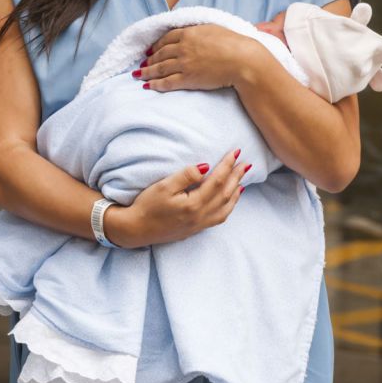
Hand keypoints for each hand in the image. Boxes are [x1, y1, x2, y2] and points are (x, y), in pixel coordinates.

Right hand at [102, 148, 248, 248]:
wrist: (136, 230)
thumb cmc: (147, 206)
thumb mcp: (163, 186)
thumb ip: (186, 175)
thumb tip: (206, 167)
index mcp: (194, 204)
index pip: (217, 181)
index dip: (228, 166)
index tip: (235, 153)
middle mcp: (201, 216)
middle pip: (226, 194)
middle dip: (236, 177)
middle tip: (245, 163)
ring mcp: (200, 224)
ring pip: (226, 208)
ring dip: (236, 192)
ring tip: (242, 179)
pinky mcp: (196, 229)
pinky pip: (220, 217)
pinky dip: (229, 206)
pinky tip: (231, 199)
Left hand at [137, 25, 258, 91]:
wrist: (241, 60)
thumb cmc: (233, 42)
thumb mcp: (213, 28)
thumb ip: (198, 30)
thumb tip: (192, 32)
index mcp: (188, 33)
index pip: (166, 39)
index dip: (156, 45)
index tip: (150, 50)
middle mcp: (182, 48)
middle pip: (160, 54)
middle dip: (149, 59)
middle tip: (142, 63)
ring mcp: (184, 64)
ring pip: (160, 68)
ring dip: (147, 71)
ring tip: (139, 74)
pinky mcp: (188, 79)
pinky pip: (167, 82)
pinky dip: (155, 84)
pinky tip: (147, 86)